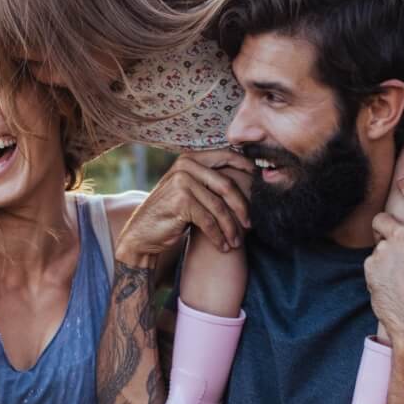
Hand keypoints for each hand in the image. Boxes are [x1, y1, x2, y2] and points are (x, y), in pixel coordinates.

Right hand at [115, 149, 253, 264]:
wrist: (142, 233)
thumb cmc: (170, 213)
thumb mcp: (189, 190)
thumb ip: (209, 181)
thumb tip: (249, 176)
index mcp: (190, 158)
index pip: (227, 156)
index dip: (247, 169)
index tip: (261, 184)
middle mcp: (185, 166)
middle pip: (227, 185)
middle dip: (242, 207)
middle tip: (250, 224)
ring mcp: (182, 182)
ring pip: (219, 207)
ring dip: (230, 228)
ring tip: (236, 242)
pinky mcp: (181, 202)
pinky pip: (209, 221)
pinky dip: (218, 237)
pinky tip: (223, 247)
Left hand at [366, 178, 403, 349]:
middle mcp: (401, 237)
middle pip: (382, 218)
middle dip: (385, 225)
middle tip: (392, 237)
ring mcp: (383, 252)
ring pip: (378, 244)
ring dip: (386, 253)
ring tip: (400, 273)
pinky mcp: (370, 268)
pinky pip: (373, 263)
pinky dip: (380, 270)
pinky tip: (392, 284)